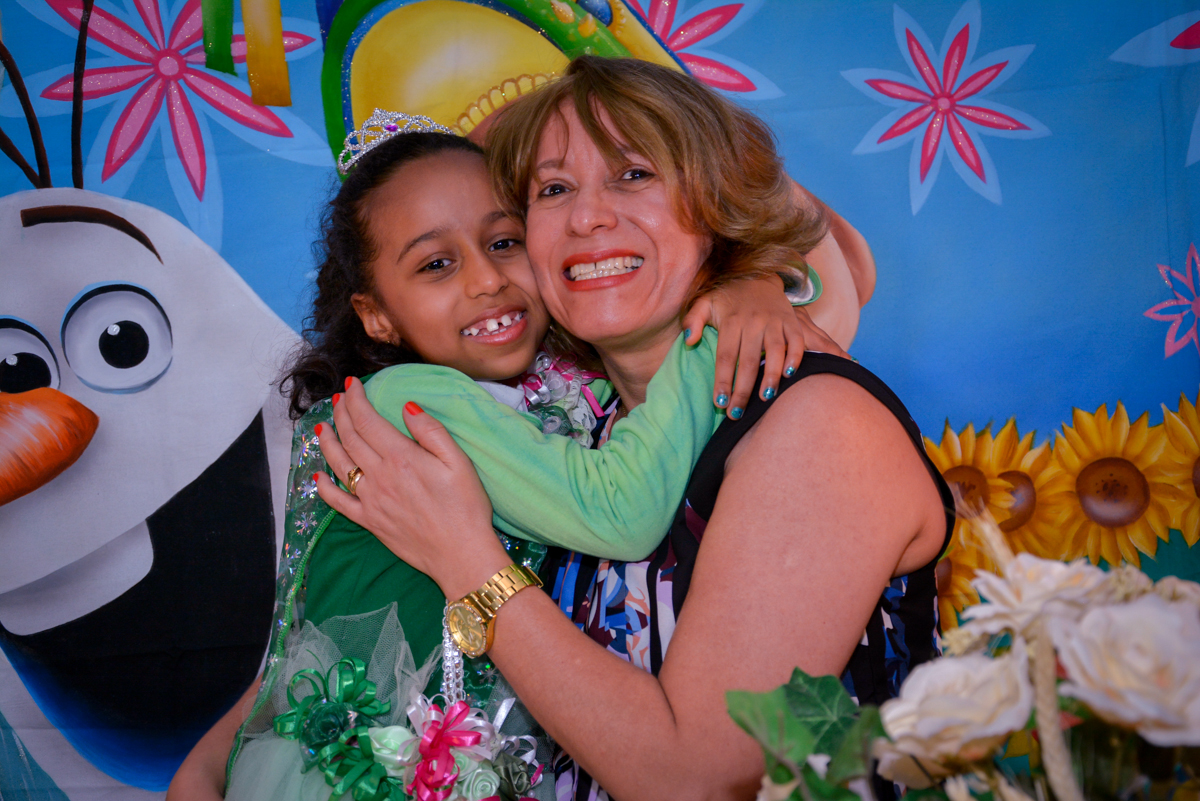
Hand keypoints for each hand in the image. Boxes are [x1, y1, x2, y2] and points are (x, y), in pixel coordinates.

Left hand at [315, 379, 508, 598]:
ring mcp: (370, 500)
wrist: (460, 554)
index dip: (356, 400)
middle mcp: (379, 476)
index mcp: (401, 457)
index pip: (367, 420)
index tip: (352, 384)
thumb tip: (407, 407)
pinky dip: (324, 489)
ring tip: (323, 427)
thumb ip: (431, 431)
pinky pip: (338, 502)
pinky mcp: (369, 521)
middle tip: (338, 398)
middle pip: (350, 437)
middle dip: (341, 413)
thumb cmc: (466, 507)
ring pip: (338, 464)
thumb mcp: (459, 462)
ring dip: (327, 442)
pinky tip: (318, 478)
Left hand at [681, 276, 847, 417]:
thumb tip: (688, 340)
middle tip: (737, 413)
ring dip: (771, 376)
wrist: (757, 274)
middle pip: (748, 361)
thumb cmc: (727, 297)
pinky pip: (796, 340)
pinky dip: (796, 357)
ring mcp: (774, 321)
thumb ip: (693, 319)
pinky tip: (790, 376)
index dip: (723, 381)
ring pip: (775, 351)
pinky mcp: (791, 321)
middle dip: (743, 390)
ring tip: (765, 398)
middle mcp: (753, 321)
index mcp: (731, 321)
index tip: (719, 403)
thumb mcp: (705, 302)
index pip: (725, 357)